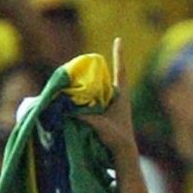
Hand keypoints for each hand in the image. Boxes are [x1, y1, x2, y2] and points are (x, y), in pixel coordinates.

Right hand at [80, 37, 136, 160]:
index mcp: (121, 95)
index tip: (118, 39)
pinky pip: (95, 101)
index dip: (118, 55)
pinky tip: (76, 99)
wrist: (124, 153)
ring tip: (76, 79)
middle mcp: (117, 98)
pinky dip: (86, 98)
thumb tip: (68, 109)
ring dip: (90, 85)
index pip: (120, 70)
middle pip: (106, 77)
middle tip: (85, 62)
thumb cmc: (116, 138)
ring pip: (100, 90)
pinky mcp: (106, 115)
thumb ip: (85, 117)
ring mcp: (112, 106)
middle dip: (97, 70)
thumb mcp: (101, 125)